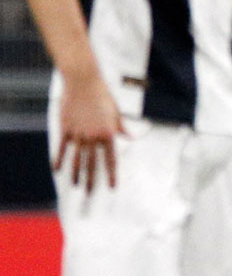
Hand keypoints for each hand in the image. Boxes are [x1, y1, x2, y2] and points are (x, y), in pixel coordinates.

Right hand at [54, 70, 124, 191]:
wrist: (84, 83)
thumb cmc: (103, 96)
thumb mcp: (116, 112)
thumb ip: (122, 128)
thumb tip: (131, 138)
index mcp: (108, 134)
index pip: (111, 160)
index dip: (112, 174)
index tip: (112, 187)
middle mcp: (93, 137)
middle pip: (92, 164)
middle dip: (92, 180)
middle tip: (90, 193)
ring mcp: (78, 134)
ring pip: (77, 159)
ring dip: (76, 174)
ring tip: (76, 186)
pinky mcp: (66, 129)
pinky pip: (62, 149)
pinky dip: (59, 160)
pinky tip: (57, 170)